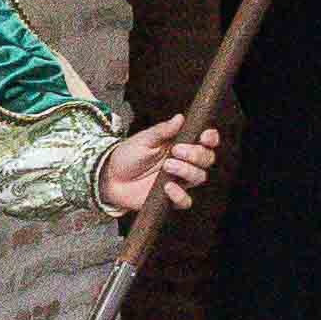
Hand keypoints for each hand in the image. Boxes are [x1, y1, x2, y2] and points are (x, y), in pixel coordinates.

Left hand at [99, 116, 222, 215]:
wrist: (110, 178)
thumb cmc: (127, 156)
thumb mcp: (143, 140)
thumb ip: (162, 131)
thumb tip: (180, 118)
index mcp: (181, 145)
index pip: (205, 142)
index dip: (210, 138)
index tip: (204, 136)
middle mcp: (184, 163)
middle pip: (207, 159)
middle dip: (197, 154)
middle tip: (177, 151)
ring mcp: (179, 181)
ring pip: (199, 177)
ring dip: (187, 170)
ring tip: (167, 165)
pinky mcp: (170, 199)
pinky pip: (185, 201)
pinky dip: (180, 195)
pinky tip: (167, 187)